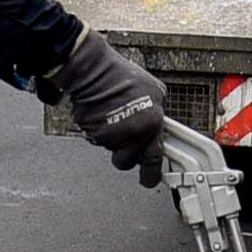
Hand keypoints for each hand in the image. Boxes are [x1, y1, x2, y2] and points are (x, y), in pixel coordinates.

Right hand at [48, 26, 175, 180]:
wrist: (94, 72)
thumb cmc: (123, 78)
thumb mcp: (155, 92)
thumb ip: (158, 114)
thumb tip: (160, 124)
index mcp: (151, 125)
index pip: (154, 161)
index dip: (152, 175)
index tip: (151, 179)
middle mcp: (131, 135)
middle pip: (128, 161)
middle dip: (128, 155)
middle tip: (128, 140)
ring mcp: (109, 137)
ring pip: (112, 150)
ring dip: (114, 140)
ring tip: (115, 118)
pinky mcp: (91, 134)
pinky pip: (98, 141)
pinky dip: (101, 131)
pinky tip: (104, 114)